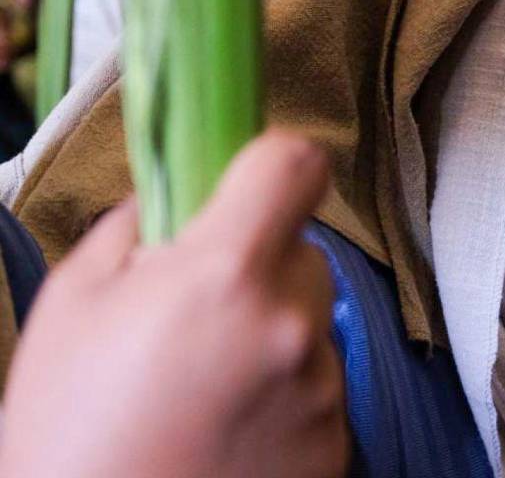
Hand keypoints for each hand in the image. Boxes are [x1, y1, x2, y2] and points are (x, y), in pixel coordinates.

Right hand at [0, 130, 347, 477]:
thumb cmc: (68, 433)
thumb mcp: (73, 306)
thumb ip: (136, 227)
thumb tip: (179, 193)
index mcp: (225, 275)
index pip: (297, 165)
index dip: (275, 161)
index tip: (251, 179)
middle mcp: (291, 324)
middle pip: (303, 251)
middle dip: (257, 267)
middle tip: (197, 313)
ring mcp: (323, 387)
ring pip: (310, 320)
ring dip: (272, 332)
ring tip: (205, 388)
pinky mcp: (339, 440)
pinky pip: (319, 382)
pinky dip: (285, 391)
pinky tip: (229, 428)